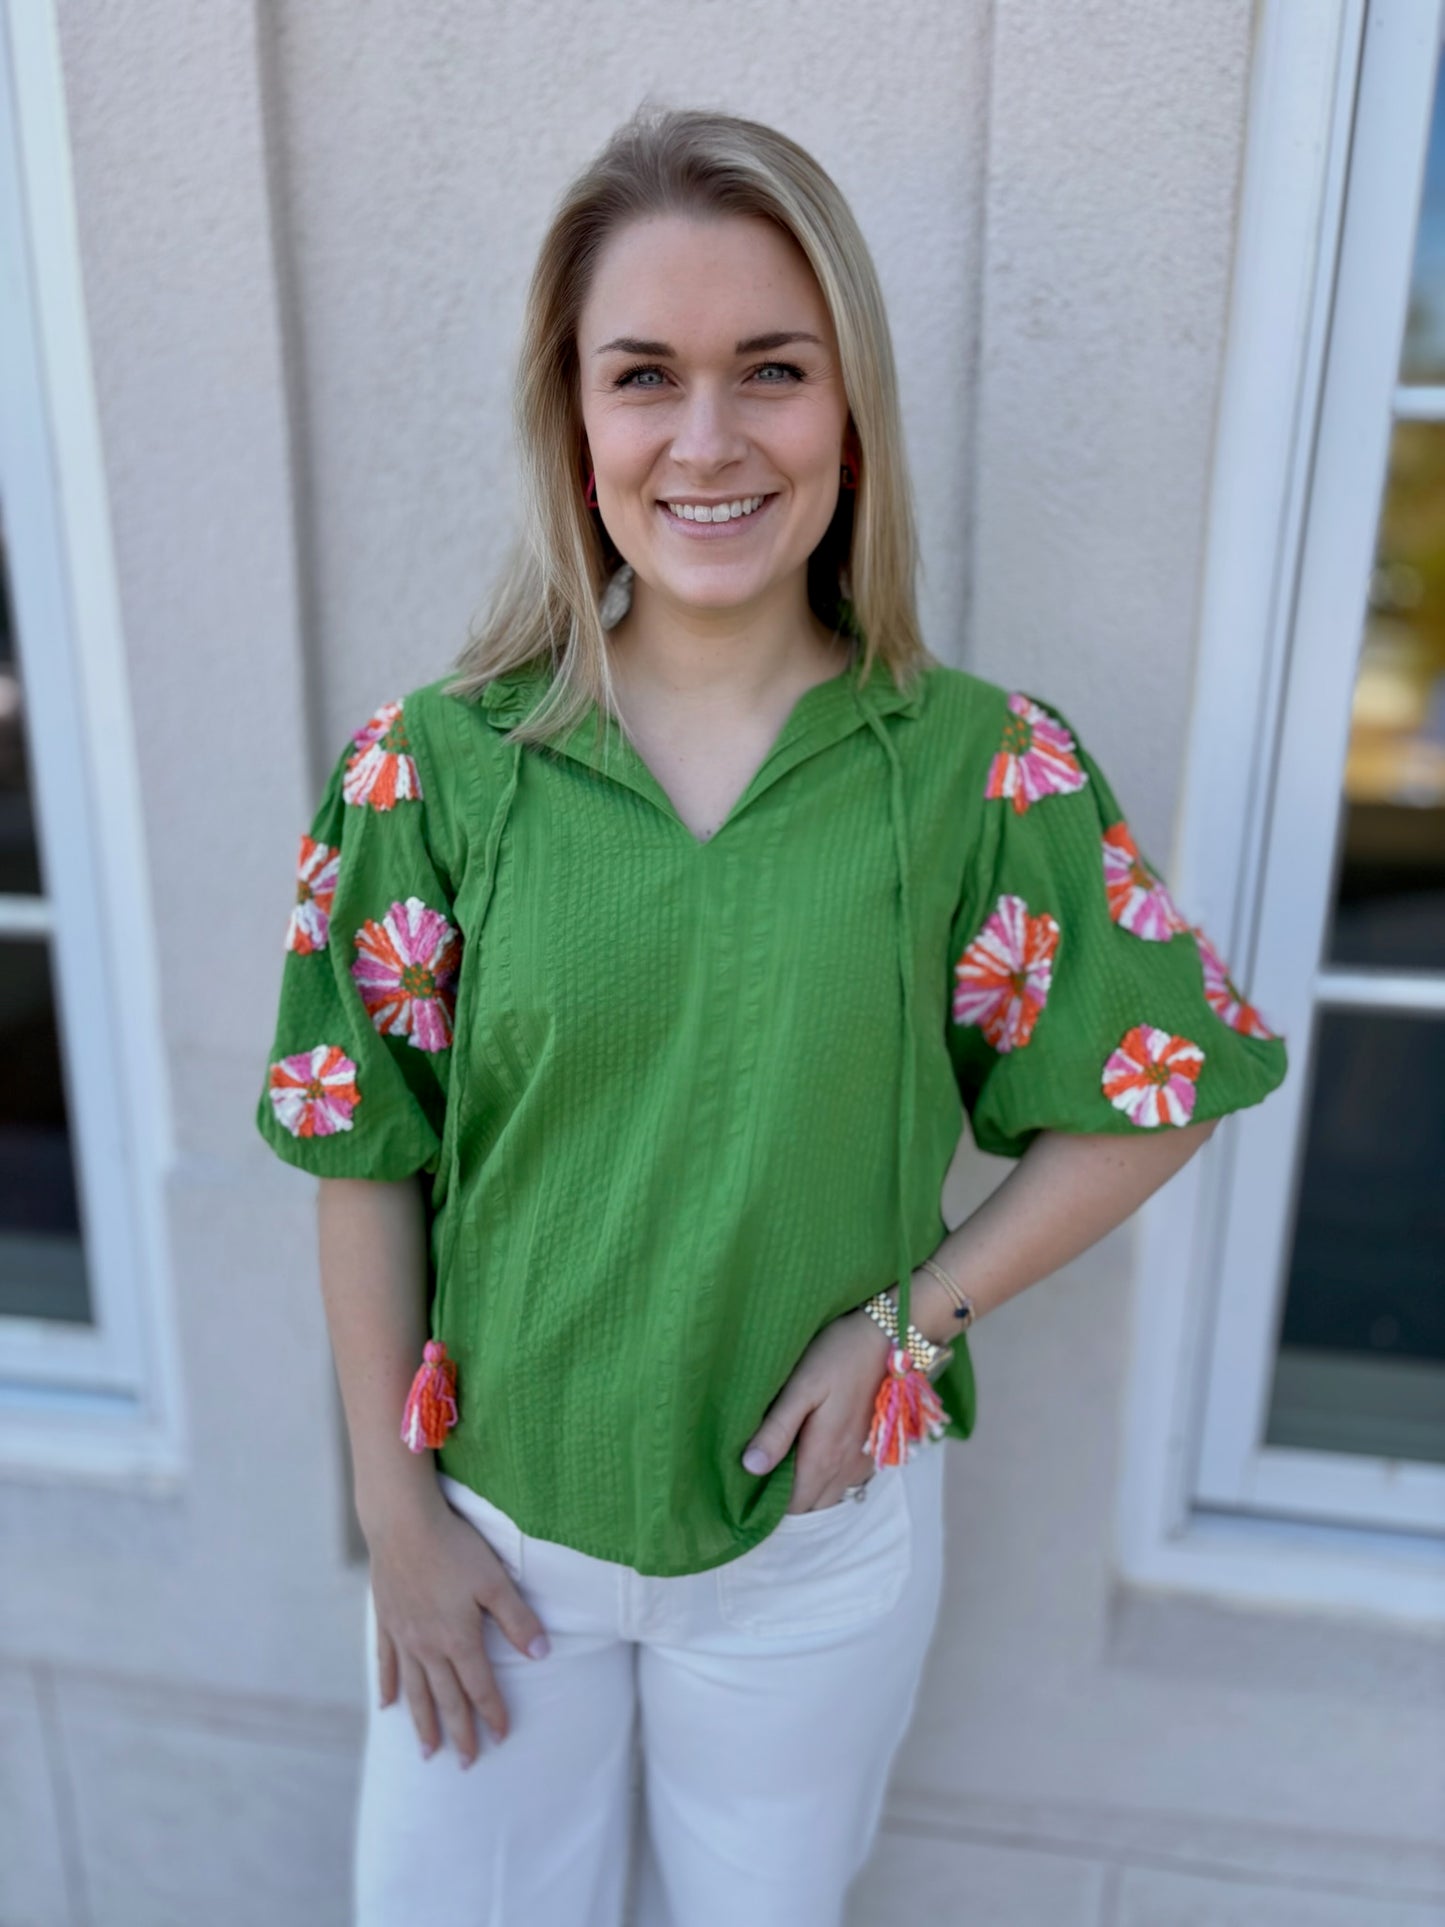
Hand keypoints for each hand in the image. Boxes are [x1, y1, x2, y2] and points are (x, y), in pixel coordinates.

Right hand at [364, 1484, 550, 1766]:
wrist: (402, 1523)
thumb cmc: (454, 1547)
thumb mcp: (495, 1581)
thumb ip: (518, 1621)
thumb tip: (542, 1655)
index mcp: (459, 1639)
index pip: (480, 1688)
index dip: (493, 1715)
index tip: (502, 1738)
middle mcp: (428, 1646)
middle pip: (446, 1699)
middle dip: (458, 1733)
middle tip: (465, 1765)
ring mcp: (403, 1636)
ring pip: (414, 1690)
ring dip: (422, 1723)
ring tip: (427, 1752)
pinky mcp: (386, 1620)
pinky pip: (386, 1662)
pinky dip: (388, 1686)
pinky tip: (386, 1705)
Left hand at [741, 1308, 893, 1511]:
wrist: (891, 1336)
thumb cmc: (838, 1356)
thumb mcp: (801, 1386)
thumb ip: (777, 1429)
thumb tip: (750, 1468)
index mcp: (824, 1457)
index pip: (793, 1505)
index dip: (769, 1504)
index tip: (747, 1488)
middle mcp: (846, 1468)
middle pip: (812, 1506)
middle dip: (787, 1501)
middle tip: (760, 1477)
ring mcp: (863, 1460)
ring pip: (831, 1495)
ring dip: (809, 1490)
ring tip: (783, 1468)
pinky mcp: (873, 1448)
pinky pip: (848, 1481)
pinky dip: (829, 1479)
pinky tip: (814, 1456)